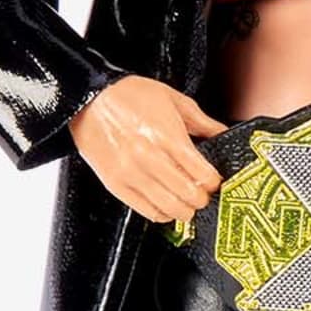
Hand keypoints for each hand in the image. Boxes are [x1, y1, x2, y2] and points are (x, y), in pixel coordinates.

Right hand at [68, 75, 226, 223]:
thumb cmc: (127, 96)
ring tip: (187, 202)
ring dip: (184, 210)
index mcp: (167, 137)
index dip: (214, 182)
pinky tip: (166, 205)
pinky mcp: (116, 185)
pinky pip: (146, 211)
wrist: (87, 99)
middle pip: (189, 196)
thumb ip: (202, 121)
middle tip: (203, 193)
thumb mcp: (173, 99)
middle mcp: (150, 159)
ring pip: (170, 209)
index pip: (203, 175)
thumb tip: (223, 134)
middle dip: (202, 198)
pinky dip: (162, 214)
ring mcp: (131, 175)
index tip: (214, 180)